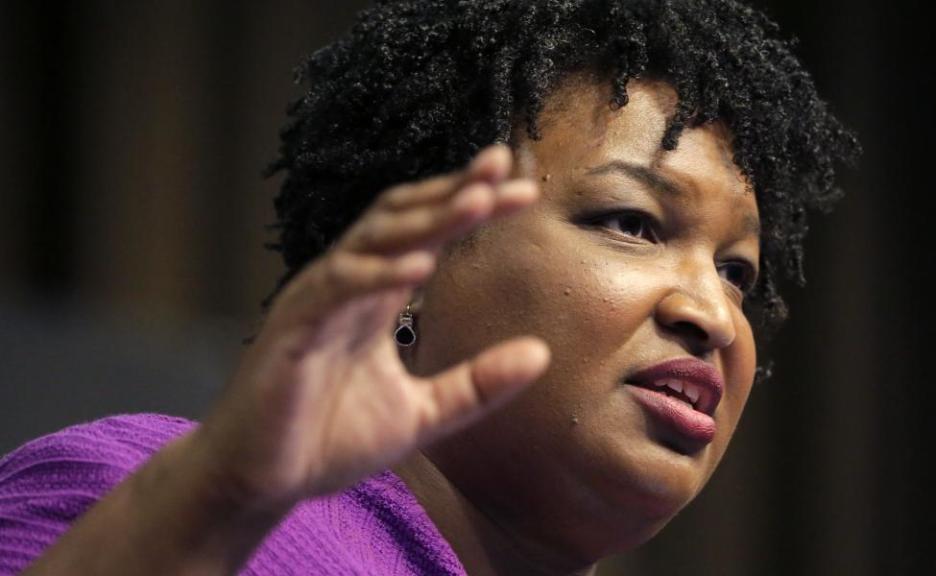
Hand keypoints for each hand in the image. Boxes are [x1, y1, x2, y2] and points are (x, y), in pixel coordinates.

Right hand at [197, 145, 550, 511]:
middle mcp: (346, 286)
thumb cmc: (330, 440)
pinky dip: (376, 273)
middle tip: (502, 166)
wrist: (262, 481)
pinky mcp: (292, 329)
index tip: (522, 188)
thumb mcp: (423, 413)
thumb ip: (477, 384)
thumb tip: (542, 353)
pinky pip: (335, 288)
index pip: (426, 235)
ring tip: (477, 202)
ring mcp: (317, 301)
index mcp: (375, 297)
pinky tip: (419, 266)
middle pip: (401, 220)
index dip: (468, 206)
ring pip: (371, 241)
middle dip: (453, 191)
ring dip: (425, 220)